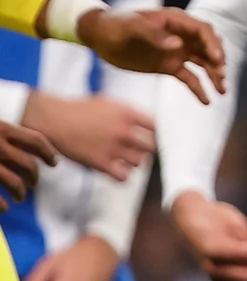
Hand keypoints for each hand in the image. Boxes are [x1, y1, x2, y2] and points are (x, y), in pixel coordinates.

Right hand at [0, 122, 55, 208]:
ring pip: (15, 183)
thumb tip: (27, 142)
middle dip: (33, 176)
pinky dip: (1, 205)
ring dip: (20, 192)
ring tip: (20, 196)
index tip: (53, 163)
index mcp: (3, 129)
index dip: (48, 152)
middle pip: (28, 164)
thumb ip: (6, 132)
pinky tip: (4, 209)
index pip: (35, 140)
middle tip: (33, 182)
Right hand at [21, 92, 153, 180]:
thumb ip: (130, 113)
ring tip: (122, 158)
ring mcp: (113, 148)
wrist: (54, 120)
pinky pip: (123, 177)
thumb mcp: (110, 103)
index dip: (157, 134)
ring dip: (133, 162)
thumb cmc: (81, 110)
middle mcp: (124, 131)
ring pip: (139, 163)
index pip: (158, 128)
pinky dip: (122, 176)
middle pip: (152, 147)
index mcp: (129, 114)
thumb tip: (150, 123)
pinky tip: (116, 170)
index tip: (153, 138)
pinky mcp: (100, 164)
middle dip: (146, 149)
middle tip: (138, 150)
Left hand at [76, 8, 225, 102]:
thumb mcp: (132, 27)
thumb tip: (178, 45)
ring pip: (203, 63)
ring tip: (222, 91)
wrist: (99, 37)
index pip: (203, 30)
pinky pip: (189, 78)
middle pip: (208, 47)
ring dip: (214, 75)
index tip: (217, 60)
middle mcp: (181, 36)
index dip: (213, 44)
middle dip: (218, 61)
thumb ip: (154, 35)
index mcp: (176, 21)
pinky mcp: (169, 66)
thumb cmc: (115, 25)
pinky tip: (207, 102)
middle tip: (222, 76)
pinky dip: (198, 89)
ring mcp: (177, 51)